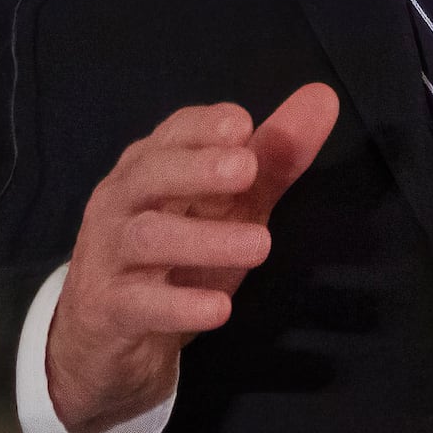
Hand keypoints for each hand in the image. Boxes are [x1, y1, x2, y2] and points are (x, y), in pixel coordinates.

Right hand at [44, 86, 339, 432]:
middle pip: (149, 176)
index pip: (170, 135)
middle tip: (247, 168)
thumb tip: (323, 98)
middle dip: (196, 168)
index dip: (202, 126)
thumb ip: (272, 158)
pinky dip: (178, 305)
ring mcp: (110, 256)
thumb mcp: (230, 205)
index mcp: (151, 169)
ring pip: (146, 238)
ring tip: (260, 244)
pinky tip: (220, 308)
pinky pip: (138, 304)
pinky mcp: (109, 309)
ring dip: (202, 239)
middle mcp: (123, 203)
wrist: (111, 334)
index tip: (242, 123)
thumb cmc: (178, 256)